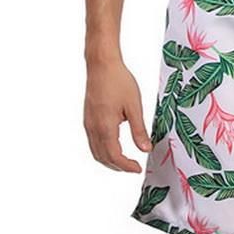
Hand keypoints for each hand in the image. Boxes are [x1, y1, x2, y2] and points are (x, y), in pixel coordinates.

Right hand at [83, 58, 152, 172]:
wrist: (102, 65)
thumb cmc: (118, 81)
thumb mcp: (134, 106)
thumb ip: (139, 130)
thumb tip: (146, 149)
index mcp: (105, 127)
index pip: (115, 156)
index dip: (126, 166)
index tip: (138, 168)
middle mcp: (93, 128)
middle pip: (103, 157)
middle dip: (118, 166)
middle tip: (133, 167)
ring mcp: (88, 124)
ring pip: (95, 151)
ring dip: (109, 160)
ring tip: (124, 160)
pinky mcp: (87, 118)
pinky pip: (92, 142)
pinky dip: (103, 150)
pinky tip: (113, 145)